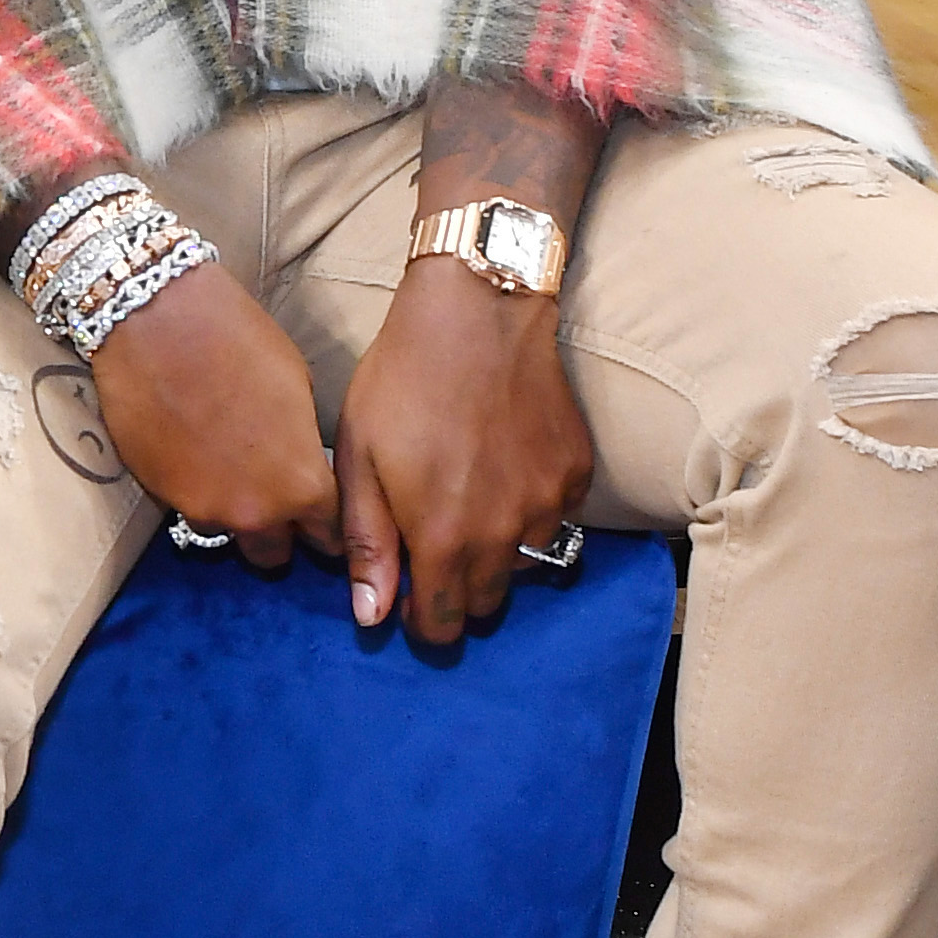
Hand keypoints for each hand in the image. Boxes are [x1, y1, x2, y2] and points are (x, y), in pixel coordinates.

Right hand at [83, 264, 341, 573]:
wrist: (158, 324)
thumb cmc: (241, 342)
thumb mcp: (298, 390)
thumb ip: (299, 446)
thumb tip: (295, 462)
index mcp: (302, 485)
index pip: (329, 534)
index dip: (326, 523)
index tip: (319, 511)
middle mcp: (255, 512)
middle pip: (274, 554)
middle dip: (278, 531)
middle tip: (270, 495)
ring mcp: (202, 509)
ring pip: (224, 534)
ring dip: (230, 513)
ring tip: (223, 469)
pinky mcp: (158, 496)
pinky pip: (185, 509)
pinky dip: (192, 491)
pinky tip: (190, 453)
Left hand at [333, 260, 594, 643]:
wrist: (477, 314)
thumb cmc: (403, 383)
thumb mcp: (361, 460)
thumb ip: (368, 544)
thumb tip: (372, 616)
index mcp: (446, 538)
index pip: (443, 623)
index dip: (422, 622)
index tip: (408, 601)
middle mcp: (505, 534)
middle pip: (485, 602)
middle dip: (456, 591)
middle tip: (431, 547)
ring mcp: (549, 503)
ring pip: (521, 562)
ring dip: (494, 552)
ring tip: (466, 500)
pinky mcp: (576, 473)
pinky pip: (554, 518)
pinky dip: (528, 510)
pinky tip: (501, 469)